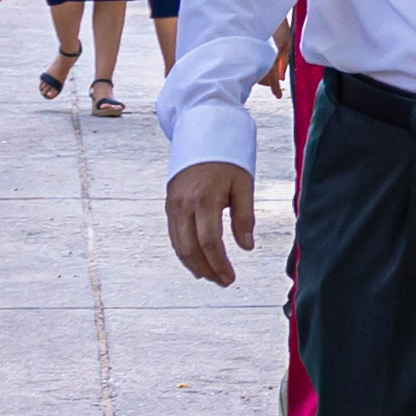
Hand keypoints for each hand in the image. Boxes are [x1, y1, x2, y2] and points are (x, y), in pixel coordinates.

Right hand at [165, 162, 249, 285]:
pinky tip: (197, 261)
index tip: (230, 277)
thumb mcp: (243, 184)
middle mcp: (183, 205)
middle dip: (206, 270)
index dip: (219, 264)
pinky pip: (174, 236)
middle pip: (190, 249)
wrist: (201, 134)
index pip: (209, 242)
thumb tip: (247, 247)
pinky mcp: (169, 205)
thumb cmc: (227, 159)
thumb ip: (244, 217)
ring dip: (194, 265)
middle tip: (223, 281)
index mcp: (204, 199)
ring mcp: (173, 206)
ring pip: (178, 246)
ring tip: (212, 276)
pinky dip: (184, 252)